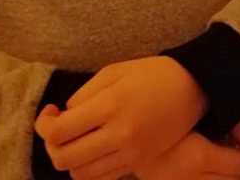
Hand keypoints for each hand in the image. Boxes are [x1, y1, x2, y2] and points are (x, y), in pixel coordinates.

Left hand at [34, 56, 207, 178]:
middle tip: (58, 129)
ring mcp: (130, 152)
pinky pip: (102, 178)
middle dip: (51, 145)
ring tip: (76, 141)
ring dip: (69, 159)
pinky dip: (88, 169)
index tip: (50, 113)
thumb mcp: (115, 71)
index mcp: (110, 105)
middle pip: (63, 158)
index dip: (43, 125)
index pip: (58, 132)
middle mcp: (119, 134)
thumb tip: (63, 116)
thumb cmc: (154, 73)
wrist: (196, 86)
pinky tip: (93, 150)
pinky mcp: (139, 162)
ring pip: (80, 174)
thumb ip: (84, 95)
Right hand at [137, 124, 239, 179]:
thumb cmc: (157, 117)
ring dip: (226, 173)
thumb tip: (236, 126)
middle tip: (236, 144)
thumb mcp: (187, 115)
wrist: (121, 136)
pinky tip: (206, 165)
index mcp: (198, 158)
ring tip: (222, 155)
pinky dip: (211, 177)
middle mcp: (191, 179)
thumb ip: (215, 119)